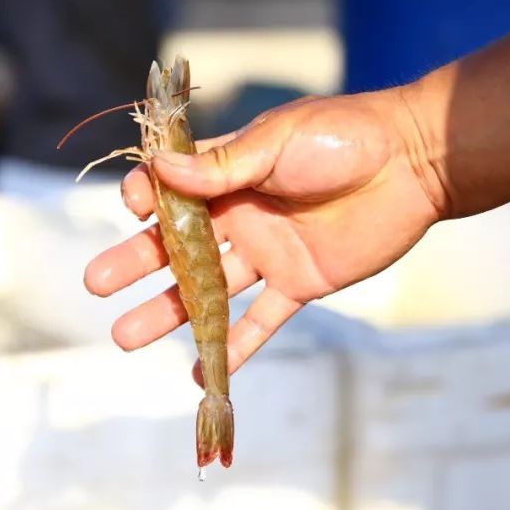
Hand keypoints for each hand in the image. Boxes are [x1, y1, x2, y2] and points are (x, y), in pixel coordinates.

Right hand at [84, 89, 444, 381]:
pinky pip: (261, 321)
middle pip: (176, 248)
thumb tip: (157, 172)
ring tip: (124, 336)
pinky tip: (203, 373)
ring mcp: (267, 252)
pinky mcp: (299, 283)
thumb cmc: (342, 136)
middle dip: (135, 264)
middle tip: (95, 285)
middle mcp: (240, 215)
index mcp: (229, 174)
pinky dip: (235, 348)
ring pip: (207, 291)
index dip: (145, 200)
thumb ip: (220, 166)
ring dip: (168, 313)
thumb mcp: (275, 142)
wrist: (414, 163)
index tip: (131, 207)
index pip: (172, 191)